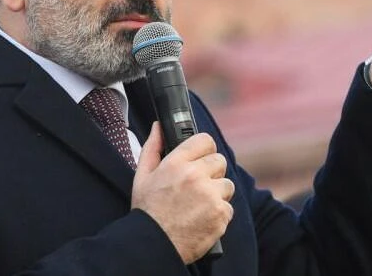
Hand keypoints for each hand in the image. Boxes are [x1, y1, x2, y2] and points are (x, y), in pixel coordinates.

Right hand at [131, 123, 233, 263]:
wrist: (154, 245)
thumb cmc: (147, 210)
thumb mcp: (142, 176)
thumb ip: (152, 147)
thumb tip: (158, 127)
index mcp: (176, 163)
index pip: (205, 140)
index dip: (204, 149)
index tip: (201, 157)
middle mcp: (195, 176)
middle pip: (219, 161)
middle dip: (211, 172)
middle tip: (197, 185)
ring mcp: (210, 195)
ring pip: (227, 185)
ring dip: (217, 193)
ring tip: (199, 204)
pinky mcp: (221, 214)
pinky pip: (228, 207)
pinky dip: (218, 213)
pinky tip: (202, 218)